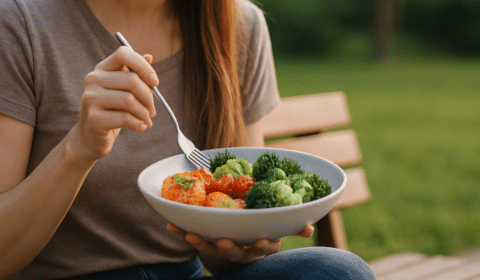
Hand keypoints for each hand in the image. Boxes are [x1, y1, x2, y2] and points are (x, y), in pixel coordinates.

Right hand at [72, 47, 158, 159]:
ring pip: (129, 100)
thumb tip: (149, 56)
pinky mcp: (94, 118)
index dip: (143, 66)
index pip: (123, 54)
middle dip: (148, 97)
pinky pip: (125, 118)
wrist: (91, 136)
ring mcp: (90, 98)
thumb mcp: (124, 90)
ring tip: (147, 119)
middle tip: (152, 110)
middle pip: (131, 80)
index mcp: (102, 68)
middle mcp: (93, 79)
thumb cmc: (112, 109)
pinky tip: (141, 127)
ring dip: (144, 112)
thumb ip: (135, 74)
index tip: (155, 82)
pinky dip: (139, 124)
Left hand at [167, 223, 314, 266]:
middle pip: (235, 251)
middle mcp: (240, 250)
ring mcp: (220, 250)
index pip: (264, 247)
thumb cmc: (257, 235)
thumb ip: (291, 227)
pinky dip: (181, 232)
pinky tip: (170, 224)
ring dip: (200, 242)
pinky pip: (192, 239)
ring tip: (192, 235)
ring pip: (210, 248)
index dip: (262, 245)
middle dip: (229, 248)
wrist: (233, 256)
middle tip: (225, 242)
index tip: (261, 242)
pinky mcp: (204, 245)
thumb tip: (309, 225)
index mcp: (259, 245)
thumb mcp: (275, 233)